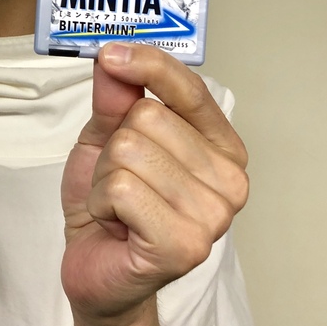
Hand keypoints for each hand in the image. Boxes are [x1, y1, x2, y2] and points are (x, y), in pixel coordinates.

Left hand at [61, 43, 248, 323]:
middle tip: (119, 185)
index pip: (189, 88)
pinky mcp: (186, 245)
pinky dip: (102, 203)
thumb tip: (113, 59)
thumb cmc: (110, 206)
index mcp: (221, 148)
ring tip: (118, 207)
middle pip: (147, 117)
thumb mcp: (106, 139)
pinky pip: (122, 189)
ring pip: (130, 151)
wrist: (96, 270)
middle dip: (113, 148)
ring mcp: (213, 216)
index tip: (111, 55)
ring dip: (105, 179)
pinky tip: (117, 226)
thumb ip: (115, 98)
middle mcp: (230, 180)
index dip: (148, 65)